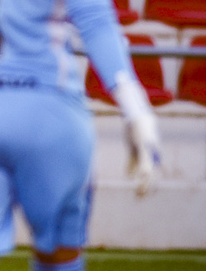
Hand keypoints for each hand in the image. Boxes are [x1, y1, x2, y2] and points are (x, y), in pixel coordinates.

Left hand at [112, 74, 160, 196]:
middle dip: (147, 181)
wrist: (140, 116)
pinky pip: (136, 169)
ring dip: (143, 185)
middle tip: (140, 192)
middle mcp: (149, 149)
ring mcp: (145, 154)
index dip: (144, 165)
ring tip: (138, 197)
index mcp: (146, 140)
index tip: (140, 176)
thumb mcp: (129, 101)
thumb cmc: (134, 109)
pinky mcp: (136, 155)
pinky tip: (134, 190)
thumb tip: (120, 73)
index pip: (148, 155)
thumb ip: (124, 90)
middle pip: (150, 168)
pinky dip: (135, 178)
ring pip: (147, 173)